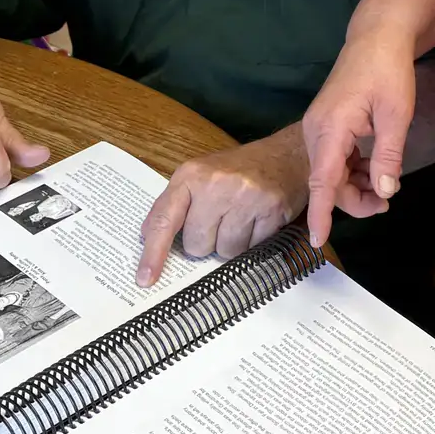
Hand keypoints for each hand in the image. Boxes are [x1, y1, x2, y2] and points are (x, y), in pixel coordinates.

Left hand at [136, 128, 310, 284]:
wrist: (289, 154)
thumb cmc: (240, 170)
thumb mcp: (201, 176)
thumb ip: (176, 205)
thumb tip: (149, 239)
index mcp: (191, 175)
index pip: (164, 219)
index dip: (153, 252)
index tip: (145, 279)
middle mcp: (216, 184)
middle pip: (197, 245)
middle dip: (207, 242)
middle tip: (222, 219)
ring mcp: (246, 196)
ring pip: (225, 252)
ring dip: (232, 243)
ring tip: (243, 218)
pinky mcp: (272, 209)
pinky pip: (252, 249)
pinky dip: (255, 241)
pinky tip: (260, 220)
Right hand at [300, 26, 417, 246]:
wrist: (376, 38)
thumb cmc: (388, 72)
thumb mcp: (396, 115)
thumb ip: (388, 157)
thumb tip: (384, 193)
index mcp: (331, 127)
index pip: (322, 181)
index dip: (321, 213)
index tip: (316, 241)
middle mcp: (316, 130)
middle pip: (327, 181)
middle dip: (353, 199)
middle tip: (386, 202)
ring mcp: (318, 127)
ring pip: (329, 172)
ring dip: (353, 186)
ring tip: (384, 186)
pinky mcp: (325, 125)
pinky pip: (332, 159)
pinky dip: (351, 170)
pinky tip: (373, 169)